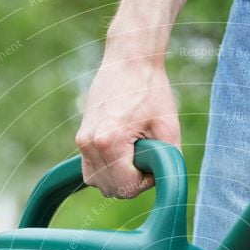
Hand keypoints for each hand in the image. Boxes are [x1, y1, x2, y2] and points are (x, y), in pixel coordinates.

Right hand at [75, 56, 180, 197]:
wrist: (129, 60)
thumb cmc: (151, 90)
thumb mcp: (169, 128)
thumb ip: (168, 161)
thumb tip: (165, 183)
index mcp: (109, 142)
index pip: (127, 187)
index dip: (146, 182)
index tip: (154, 163)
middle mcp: (90, 144)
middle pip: (111, 189)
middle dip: (132, 182)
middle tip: (146, 159)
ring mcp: (82, 141)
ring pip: (98, 183)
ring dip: (118, 178)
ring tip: (134, 156)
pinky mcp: (81, 137)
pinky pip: (90, 170)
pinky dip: (107, 170)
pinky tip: (122, 155)